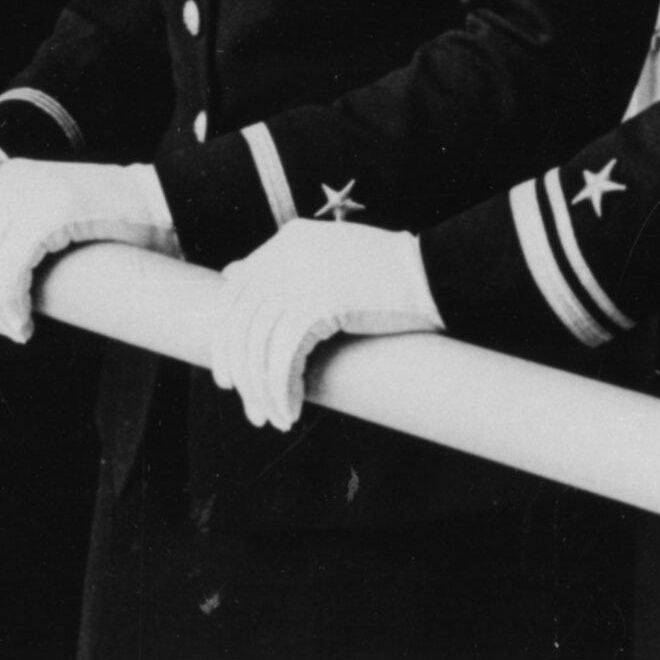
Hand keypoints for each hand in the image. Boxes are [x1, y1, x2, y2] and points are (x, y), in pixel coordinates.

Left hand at [0, 158, 176, 341]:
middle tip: (0, 326)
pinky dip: (10, 306)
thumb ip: (13, 241)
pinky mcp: (53, 211)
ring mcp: (31, 192)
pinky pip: (10, 269)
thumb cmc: (114, 229)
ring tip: (15, 330)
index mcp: (5, 180)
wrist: (168, 203)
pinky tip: (24, 325)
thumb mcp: (50, 223)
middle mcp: (10, 181)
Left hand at [208, 220, 441, 430]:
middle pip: (240, 323)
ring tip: (273, 420)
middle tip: (249, 406)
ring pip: (258, 348)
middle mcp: (283, 255)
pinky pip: (281, 360)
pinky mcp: (313, 307)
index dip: (228, 339)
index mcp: (287, 239)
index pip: (235, 292)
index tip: (233, 375)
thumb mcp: (332, 253)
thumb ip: (287, 263)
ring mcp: (295, 280)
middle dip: (240, 372)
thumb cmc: (391, 270)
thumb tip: (233, 275)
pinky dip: (281, 393)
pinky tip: (290, 413)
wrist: (431, 271)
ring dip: (262, 392)